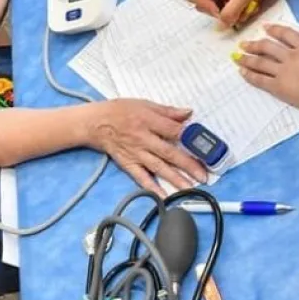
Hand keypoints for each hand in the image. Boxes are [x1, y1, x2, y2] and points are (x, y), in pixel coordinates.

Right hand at [88, 99, 207, 194]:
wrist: (94, 123)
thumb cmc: (119, 110)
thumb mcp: (144, 104)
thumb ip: (167, 111)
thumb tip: (188, 113)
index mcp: (148, 120)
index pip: (173, 131)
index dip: (189, 138)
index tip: (204, 146)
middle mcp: (143, 138)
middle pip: (169, 153)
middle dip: (188, 165)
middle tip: (204, 175)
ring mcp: (136, 153)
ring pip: (159, 168)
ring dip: (175, 179)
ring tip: (191, 188)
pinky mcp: (128, 164)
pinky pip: (141, 178)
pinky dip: (152, 187)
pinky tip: (164, 196)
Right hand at [186, 0, 288, 27]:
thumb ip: (230, 11)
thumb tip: (222, 25)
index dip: (204, 5)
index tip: (219, 9)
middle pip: (206, 6)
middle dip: (221, 12)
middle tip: (234, 11)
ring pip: (221, 11)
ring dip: (234, 14)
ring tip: (247, 7)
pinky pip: (232, 11)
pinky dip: (241, 13)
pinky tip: (252, 6)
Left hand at [236, 25, 298, 116]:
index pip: (288, 34)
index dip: (275, 30)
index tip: (265, 27)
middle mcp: (292, 56)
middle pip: (268, 47)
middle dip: (255, 44)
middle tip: (243, 43)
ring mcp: (283, 71)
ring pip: (261, 62)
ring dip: (248, 58)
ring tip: (237, 56)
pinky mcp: (278, 87)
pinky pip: (260, 79)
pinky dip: (250, 75)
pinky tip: (242, 73)